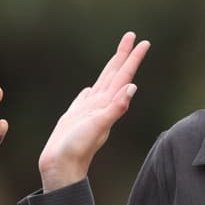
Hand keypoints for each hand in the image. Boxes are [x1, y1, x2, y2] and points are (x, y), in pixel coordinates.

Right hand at [38, 32, 149, 192]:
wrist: (61, 168)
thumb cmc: (77, 150)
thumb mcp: (98, 127)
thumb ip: (115, 109)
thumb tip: (131, 89)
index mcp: (107, 104)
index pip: (124, 76)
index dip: (132, 58)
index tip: (142, 42)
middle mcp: (101, 105)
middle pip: (115, 74)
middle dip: (124, 55)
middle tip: (132, 36)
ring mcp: (89, 111)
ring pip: (102, 84)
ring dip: (110, 69)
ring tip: (117, 56)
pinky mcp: (76, 118)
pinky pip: (86, 99)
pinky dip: (90, 90)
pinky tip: (91, 88)